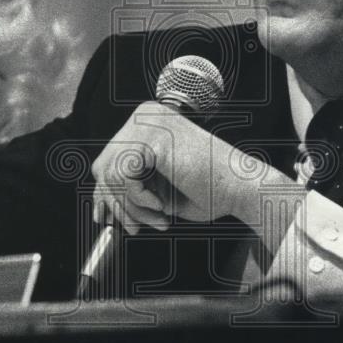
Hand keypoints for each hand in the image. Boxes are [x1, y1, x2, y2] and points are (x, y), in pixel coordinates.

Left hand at [90, 102, 297, 235]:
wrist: (242, 189)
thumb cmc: (210, 191)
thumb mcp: (159, 190)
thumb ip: (130, 189)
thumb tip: (100, 207)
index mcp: (148, 122)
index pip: (108, 158)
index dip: (105, 193)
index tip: (108, 218)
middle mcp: (146, 115)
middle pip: (103, 165)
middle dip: (117, 203)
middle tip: (137, 227)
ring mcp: (150, 122)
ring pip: (111, 174)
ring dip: (132, 208)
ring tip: (157, 219)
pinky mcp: (155, 137)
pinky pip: (123, 175)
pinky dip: (138, 200)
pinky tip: (162, 206)